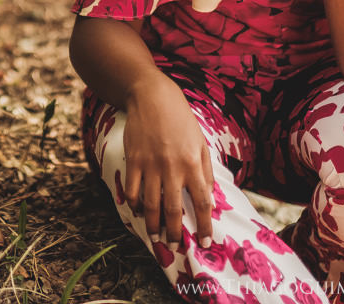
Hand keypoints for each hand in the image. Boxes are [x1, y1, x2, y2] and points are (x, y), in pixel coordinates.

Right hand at [122, 74, 215, 248]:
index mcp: (193, 163)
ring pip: (150, 204)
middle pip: (173, 209)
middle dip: (175, 232)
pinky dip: (135, 205)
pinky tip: (138, 211)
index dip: (205, 226)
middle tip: (175, 246)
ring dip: (153, 225)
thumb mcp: (200, 141)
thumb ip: (206, 170)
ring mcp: (150, 164)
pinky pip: (133, 190)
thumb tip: (210, 196)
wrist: (152, 97)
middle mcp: (172, 167)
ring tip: (156, 238)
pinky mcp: (133, 160)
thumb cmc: (180, 119)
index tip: (206, 242)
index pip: (203, 202)